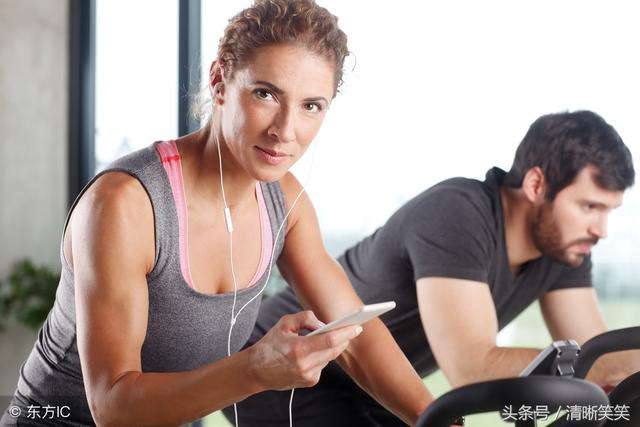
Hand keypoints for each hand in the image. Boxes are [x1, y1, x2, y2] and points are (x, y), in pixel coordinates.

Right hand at [247, 310, 362, 389]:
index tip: (357, 326)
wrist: (257, 370)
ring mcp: (308, 376)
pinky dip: (321, 356)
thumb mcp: (285, 323)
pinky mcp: (310, 381)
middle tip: (351, 328)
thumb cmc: (270, 344)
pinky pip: (323, 364)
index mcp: (299, 349)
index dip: (345, 333)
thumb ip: (305, 318)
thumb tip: (323, 324)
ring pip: (329, 357)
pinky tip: (311, 353)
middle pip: (334, 350)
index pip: (330, 340)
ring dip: (331, 347)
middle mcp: (305, 365)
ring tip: (326, 337)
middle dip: (344, 339)